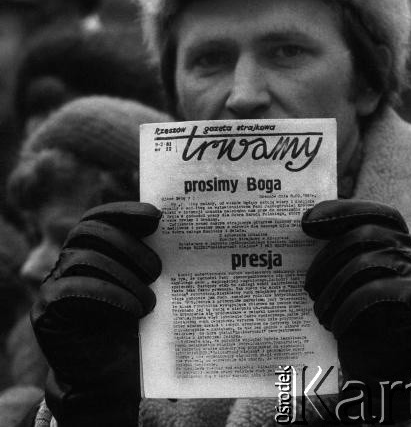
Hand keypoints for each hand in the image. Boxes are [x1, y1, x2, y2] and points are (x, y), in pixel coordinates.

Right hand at [31, 202, 161, 426]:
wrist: (111, 381)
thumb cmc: (136, 332)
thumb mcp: (149, 292)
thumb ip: (153, 265)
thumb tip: (181, 235)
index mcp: (94, 251)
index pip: (101, 218)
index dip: (125, 212)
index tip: (157, 216)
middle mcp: (71, 262)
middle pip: (90, 231)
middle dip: (127, 243)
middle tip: (158, 269)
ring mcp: (56, 284)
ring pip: (83, 257)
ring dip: (122, 275)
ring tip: (150, 302)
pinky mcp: (46, 311)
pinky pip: (71, 289)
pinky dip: (108, 294)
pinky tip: (133, 310)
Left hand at [302, 200, 410, 417]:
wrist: (393, 366)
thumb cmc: (362, 318)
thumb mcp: (351, 281)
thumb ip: (341, 256)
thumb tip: (301, 233)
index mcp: (393, 240)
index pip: (372, 212)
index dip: (339, 211)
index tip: (306, 222)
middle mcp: (410, 250)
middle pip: (365, 234)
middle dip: (328, 258)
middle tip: (307, 286)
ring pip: (366, 263)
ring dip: (333, 288)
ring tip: (319, 311)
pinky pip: (374, 293)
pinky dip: (347, 308)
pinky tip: (336, 324)